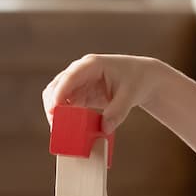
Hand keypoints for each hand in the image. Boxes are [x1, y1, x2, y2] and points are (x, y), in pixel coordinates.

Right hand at [43, 54, 167, 133]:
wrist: (143, 78)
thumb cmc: (137, 79)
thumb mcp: (130, 95)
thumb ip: (118, 112)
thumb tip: (104, 129)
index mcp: (92, 65)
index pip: (70, 77)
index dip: (60, 92)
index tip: (54, 109)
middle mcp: (81, 71)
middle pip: (57, 86)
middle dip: (53, 105)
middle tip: (56, 126)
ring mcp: (79, 83)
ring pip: (58, 97)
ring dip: (57, 113)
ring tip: (61, 131)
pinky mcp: (81, 94)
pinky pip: (67, 106)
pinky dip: (65, 117)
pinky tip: (69, 129)